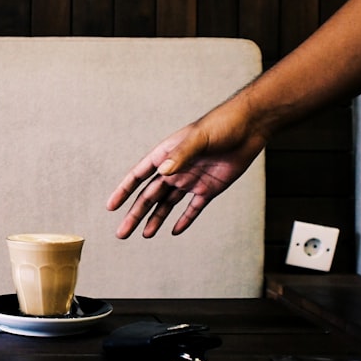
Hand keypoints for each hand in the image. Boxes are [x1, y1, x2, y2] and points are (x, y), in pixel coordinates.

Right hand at [106, 108, 266, 237]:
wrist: (249, 127)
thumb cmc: (221, 125)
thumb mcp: (199, 138)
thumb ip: (181, 155)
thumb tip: (163, 172)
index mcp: (166, 155)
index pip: (138, 176)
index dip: (124, 191)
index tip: (111, 206)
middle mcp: (174, 169)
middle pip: (149, 196)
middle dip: (135, 214)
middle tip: (122, 233)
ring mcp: (190, 180)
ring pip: (167, 204)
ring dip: (155, 219)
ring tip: (145, 235)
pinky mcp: (208, 188)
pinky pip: (193, 208)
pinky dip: (184, 220)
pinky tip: (174, 231)